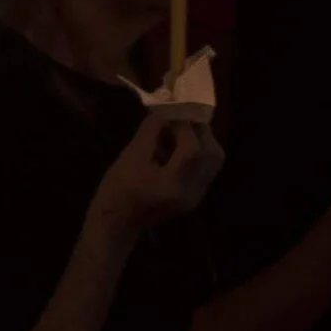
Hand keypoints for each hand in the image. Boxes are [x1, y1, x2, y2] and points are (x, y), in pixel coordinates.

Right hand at [91, 113, 223, 236]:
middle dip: (200, 130)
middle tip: (182, 114)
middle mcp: (192, 192)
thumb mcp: (129, 157)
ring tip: (182, 127)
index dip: (185, 124)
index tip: (172, 107)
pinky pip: (206, 168)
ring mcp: (196, 196)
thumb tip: (164, 108)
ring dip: (203, 139)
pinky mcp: (195, 196)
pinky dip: (199, 151)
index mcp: (173, 184)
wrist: (116, 223)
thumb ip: (150, 132)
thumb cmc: (116, 190)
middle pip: (212, 155)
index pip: (192, 149)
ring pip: (213, 161)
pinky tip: (180, 144)